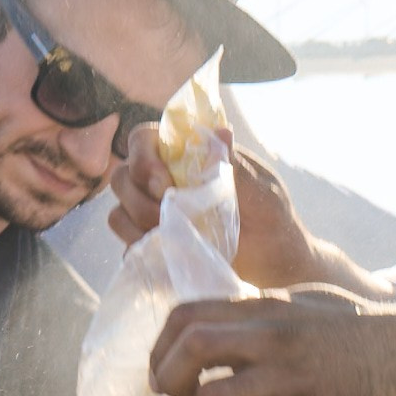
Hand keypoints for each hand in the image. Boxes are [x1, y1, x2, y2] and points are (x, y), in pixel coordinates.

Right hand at [106, 127, 322, 289]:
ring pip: (118, 213)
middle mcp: (163, 183)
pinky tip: (170, 254)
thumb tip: (221, 132)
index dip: (142, 157)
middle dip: (138, 197)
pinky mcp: (155, 248)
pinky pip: (128, 247)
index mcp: (185, 156)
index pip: (143, 139)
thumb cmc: (272, 216)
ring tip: (175, 236)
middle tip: (169, 213)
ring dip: (140, 225)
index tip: (163, 181)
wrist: (277, 263)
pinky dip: (143, 250)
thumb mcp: (260, 188)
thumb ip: (235, 164)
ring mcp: (155, 216)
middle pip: (121, 177)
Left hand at [149, 287, 395, 395]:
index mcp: (265, 306)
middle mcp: (268, 334)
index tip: (169, 372)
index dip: (163, 347)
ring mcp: (284, 374)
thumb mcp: (309, 307)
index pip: (186, 315)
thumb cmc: (368, 335)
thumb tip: (222, 335)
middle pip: (187, 347)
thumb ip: (265, 317)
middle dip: (170, 380)